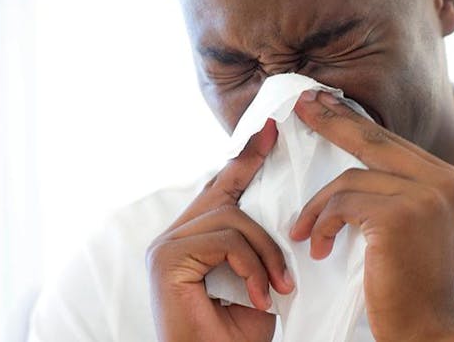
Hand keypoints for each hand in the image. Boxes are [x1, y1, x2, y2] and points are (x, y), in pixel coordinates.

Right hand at [146, 119, 294, 341]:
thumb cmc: (235, 335)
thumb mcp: (257, 281)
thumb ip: (257, 247)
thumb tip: (286, 215)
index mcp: (193, 241)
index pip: (220, 191)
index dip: (243, 161)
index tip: (267, 133)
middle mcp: (173, 237)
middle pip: (220, 191)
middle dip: (249, 165)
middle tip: (274, 138)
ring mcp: (167, 245)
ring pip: (231, 217)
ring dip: (266, 251)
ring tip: (279, 287)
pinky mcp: (168, 258)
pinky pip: (225, 239)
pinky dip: (252, 266)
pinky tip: (261, 297)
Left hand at [291, 91, 453, 340]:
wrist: (425, 328)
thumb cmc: (407, 279)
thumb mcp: (409, 223)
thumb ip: (394, 187)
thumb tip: (354, 152)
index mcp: (447, 178)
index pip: (390, 141)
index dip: (352, 120)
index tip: (323, 103)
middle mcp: (443, 180)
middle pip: (372, 141)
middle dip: (331, 122)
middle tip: (301, 106)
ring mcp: (425, 196)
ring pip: (349, 180)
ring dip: (318, 208)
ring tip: (303, 231)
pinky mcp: (400, 216)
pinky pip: (341, 205)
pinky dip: (321, 224)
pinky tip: (317, 247)